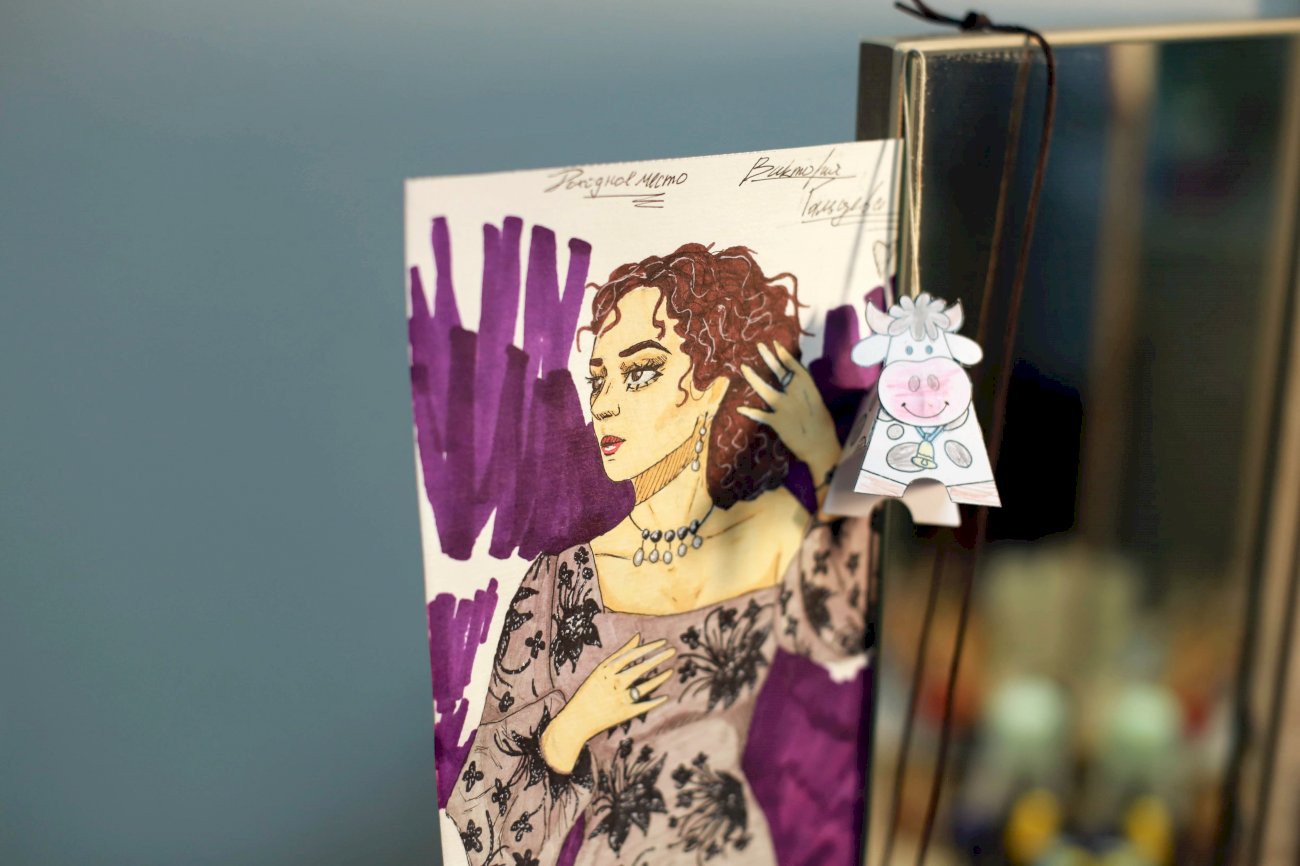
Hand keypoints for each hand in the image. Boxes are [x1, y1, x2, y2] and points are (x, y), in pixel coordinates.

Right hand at [540, 635, 674, 772]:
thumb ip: (620, 654)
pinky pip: (643, 706)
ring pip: (644, 687)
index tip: (662, 642)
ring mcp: (619, 699)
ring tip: (671, 671)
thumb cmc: (588, 692)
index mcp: (605, 670)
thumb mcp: (600, 670)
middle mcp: (613, 683)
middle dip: (658, 658)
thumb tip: (638, 636)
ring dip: (659, 678)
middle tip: (673, 651)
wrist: (576, 720)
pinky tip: (665, 696)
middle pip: (640, 668)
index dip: (648, 648)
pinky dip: (654, 702)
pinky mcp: (624, 713)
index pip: (632, 655)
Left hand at [738, 342, 840, 484]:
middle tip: (759, 346)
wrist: (820, 447)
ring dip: (754, 378)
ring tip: (744, 368)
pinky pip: (760, 415)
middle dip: (769, 358)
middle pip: (779, 373)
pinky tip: (740, 408)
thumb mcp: (818, 403)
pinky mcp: (777, 421)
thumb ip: (806, 392)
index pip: (795, 368)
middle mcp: (795, 395)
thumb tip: (795, 381)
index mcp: (809, 389)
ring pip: (765, 390)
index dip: (785, 355)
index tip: (776, 345)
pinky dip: (750, 412)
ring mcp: (785, 407)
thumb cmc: (823, 427)